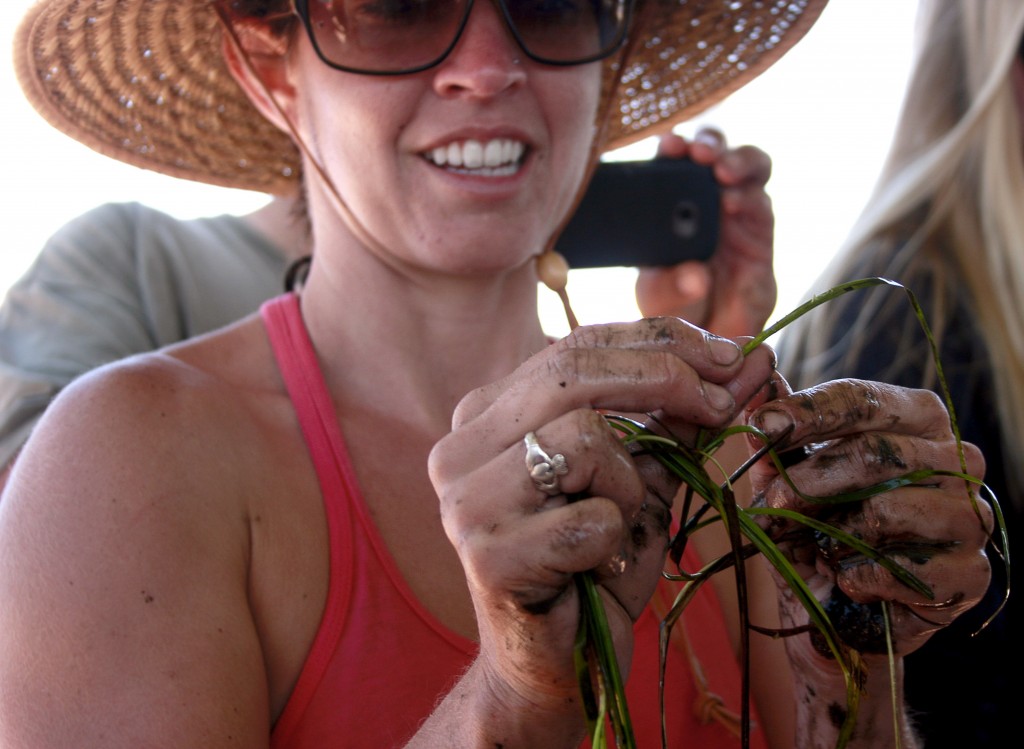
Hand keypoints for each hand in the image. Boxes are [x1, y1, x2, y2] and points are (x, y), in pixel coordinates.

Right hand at [427, 319, 775, 735]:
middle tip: (722, 402)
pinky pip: (592, 519)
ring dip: (631, 486)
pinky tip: (593, 572)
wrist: (561, 668)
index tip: (727, 354)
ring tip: (614, 530)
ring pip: (584, 437)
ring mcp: (465, 502)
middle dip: (665, 378)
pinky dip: (616, 544)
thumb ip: (684, 417)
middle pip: (571, 373)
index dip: (657, 341)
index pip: (573, 347)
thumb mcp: (646, 478)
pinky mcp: (486, 556)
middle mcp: (460, 449)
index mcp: (487, 418)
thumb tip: (750, 355)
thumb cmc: (597, 566)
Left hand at [634, 129, 775, 337]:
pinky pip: (761, 203)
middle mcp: (706, 194)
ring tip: (723, 171)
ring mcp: (737, 207)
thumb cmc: (676, 301)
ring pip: (749, 165)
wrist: (712, 329)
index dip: (673, 146)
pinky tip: (734, 204)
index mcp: (671, 198)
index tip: (670, 146)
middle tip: (700, 153)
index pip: (673, 159)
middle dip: (709, 143)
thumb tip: (695, 277)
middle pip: (714, 150)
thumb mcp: (659, 295)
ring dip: (739, 160)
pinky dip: (750, 198)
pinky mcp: (761, 226)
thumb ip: (671, 286)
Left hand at [744, 378, 991, 667]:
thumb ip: (777, 430)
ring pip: (887, 509)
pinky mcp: (972, 573)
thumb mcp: (785, 475)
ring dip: (831, 533)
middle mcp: (957, 459)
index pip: (863, 399)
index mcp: (917, 419)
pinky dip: (856, 576)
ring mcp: (971, 516)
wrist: (837, 607)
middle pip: (877, 452)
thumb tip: (759, 372)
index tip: (759, 424)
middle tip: (771, 503)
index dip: (807, 411)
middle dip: (810, 480)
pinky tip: (846, 579)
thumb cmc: (814, 526)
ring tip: (813, 546)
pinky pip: (900, 569)